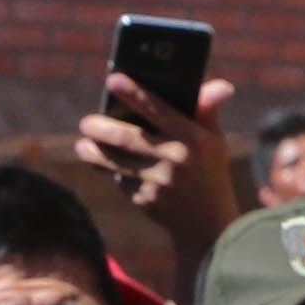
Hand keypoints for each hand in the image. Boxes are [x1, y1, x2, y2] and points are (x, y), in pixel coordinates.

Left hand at [76, 71, 238, 245]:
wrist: (209, 224)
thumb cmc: (209, 171)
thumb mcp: (213, 141)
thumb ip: (206, 111)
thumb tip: (221, 86)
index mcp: (192, 138)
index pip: (157, 109)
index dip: (133, 94)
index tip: (113, 80)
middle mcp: (174, 159)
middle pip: (127, 138)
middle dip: (101, 128)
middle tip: (86, 123)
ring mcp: (159, 182)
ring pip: (116, 162)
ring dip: (95, 152)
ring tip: (83, 145)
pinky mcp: (146, 200)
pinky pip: (122, 181)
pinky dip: (114, 172)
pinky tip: (108, 166)